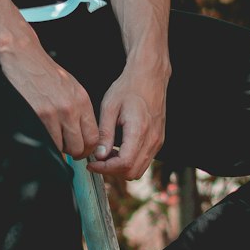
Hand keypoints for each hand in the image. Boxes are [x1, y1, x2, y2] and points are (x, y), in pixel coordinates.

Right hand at [0, 41, 99, 158]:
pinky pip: (47, 141)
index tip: (81, 149)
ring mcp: (55, 113)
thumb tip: (83, 132)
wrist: (24, 57)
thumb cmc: (45, 72)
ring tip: (53, 138)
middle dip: (73, 152)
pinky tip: (42, 132)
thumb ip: (79, 110)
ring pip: (63, 148)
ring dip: (58, 148)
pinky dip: (45, 142)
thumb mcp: (71, 87)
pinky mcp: (39, 115)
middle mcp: (71, 108)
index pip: (94, 136)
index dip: (87, 148)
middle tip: (66, 149)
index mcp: (82, 100)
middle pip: (80, 147)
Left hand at [88, 63, 168, 179]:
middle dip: (112, 170)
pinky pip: (144, 161)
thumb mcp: (110, 107)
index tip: (91, 164)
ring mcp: (157, 141)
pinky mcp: (158, 140)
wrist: (149, 77)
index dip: (105, 168)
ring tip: (107, 154)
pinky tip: (118, 149)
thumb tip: (99, 156)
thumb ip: (105, 134)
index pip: (124, 164)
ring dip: (121, 168)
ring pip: (139, 170)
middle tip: (97, 160)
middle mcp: (152, 139)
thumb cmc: (128, 88)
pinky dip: (129, 162)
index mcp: (139, 130)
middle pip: (132, 172)